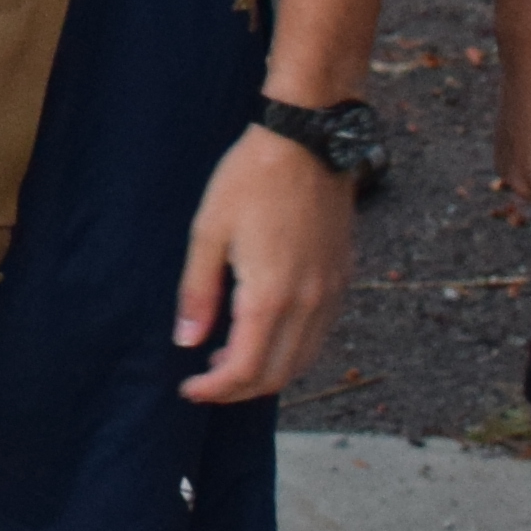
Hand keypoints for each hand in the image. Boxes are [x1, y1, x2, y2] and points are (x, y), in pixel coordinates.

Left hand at [179, 116, 360, 402]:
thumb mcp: (208, 231)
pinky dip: (291, 350)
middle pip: (276, 376)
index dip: (214, 390)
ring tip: (228, 358)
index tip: (189, 388)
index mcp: (271, 296)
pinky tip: (263, 331)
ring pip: (302, 361)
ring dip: (266, 373)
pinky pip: (320, 335)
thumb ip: (198, 292)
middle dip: (238, 390)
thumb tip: (187, 342)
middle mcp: (308, 304)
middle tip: (205, 380)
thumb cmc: (251, 178)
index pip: (244, 371)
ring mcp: (331, 293)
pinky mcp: (342, 279)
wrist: (308, 141)